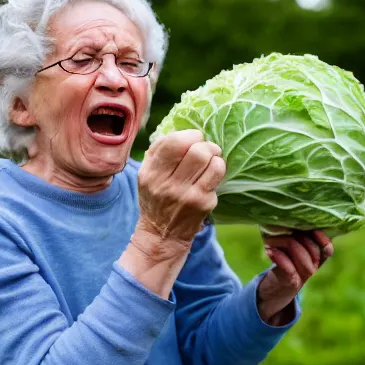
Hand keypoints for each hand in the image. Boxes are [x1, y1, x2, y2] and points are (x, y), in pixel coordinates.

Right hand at [137, 129, 225, 244]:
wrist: (162, 234)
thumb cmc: (155, 198)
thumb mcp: (146, 174)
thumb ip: (158, 150)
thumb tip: (181, 130)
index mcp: (151, 173)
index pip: (174, 143)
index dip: (189, 136)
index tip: (191, 140)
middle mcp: (168, 185)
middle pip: (198, 151)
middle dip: (205, 145)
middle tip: (204, 149)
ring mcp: (188, 196)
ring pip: (212, 162)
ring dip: (214, 156)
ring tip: (209, 159)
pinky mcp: (204, 204)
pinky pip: (218, 176)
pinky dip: (217, 169)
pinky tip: (210, 175)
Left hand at [257, 229, 333, 324]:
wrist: (272, 288)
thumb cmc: (280, 261)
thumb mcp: (288, 247)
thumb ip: (294, 235)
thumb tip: (288, 214)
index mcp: (315, 259)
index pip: (327, 249)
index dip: (323, 240)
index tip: (314, 229)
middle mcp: (311, 268)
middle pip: (315, 252)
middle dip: (302, 238)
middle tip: (285, 229)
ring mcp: (302, 277)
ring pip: (305, 262)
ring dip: (289, 245)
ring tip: (272, 238)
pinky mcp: (290, 283)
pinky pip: (290, 270)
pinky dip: (280, 258)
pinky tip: (269, 250)